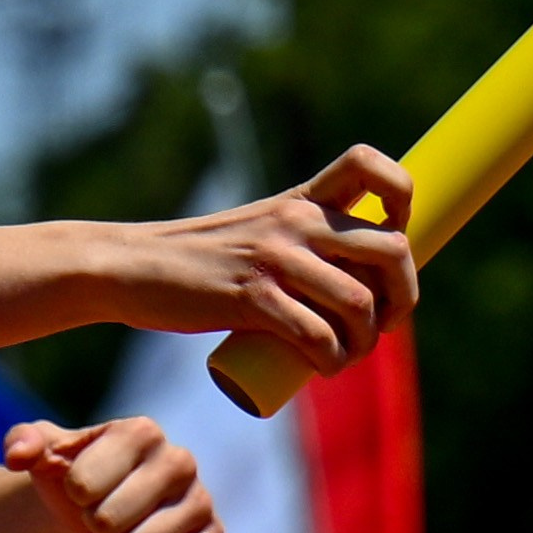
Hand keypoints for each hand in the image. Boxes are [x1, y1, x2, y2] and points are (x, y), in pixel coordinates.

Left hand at [4, 418, 222, 532]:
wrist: (100, 508)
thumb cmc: (71, 475)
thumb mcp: (41, 454)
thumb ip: (23, 442)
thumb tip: (20, 456)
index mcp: (141, 431)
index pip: (84, 485)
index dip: (71, 494)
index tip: (80, 486)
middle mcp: (180, 460)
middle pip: (108, 521)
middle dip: (92, 525)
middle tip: (100, 514)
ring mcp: (200, 498)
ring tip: (123, 532)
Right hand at [130, 145, 420, 375]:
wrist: (129, 269)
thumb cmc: (204, 261)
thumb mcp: (262, 231)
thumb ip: (307, 243)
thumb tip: (365, 287)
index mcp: (303, 199)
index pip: (369, 165)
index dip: (401, 196)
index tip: (394, 236)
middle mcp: (297, 220)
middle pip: (392, 249)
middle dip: (403, 295)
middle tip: (382, 322)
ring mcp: (275, 258)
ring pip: (359, 302)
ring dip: (365, 341)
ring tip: (347, 355)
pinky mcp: (251, 298)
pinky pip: (317, 334)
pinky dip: (332, 359)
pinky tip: (325, 367)